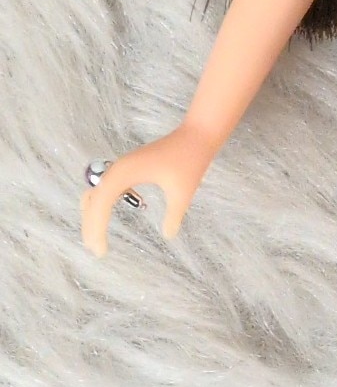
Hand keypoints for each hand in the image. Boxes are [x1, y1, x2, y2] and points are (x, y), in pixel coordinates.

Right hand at [80, 121, 217, 255]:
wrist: (196, 135)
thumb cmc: (190, 160)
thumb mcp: (183, 193)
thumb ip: (173, 216)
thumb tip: (168, 236)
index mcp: (124, 172)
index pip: (100, 204)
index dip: (96, 228)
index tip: (101, 251)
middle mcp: (117, 168)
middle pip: (93, 200)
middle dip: (91, 226)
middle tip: (96, 251)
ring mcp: (121, 167)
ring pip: (97, 194)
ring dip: (94, 215)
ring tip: (97, 239)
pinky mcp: (128, 168)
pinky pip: (108, 188)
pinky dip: (103, 204)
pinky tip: (106, 218)